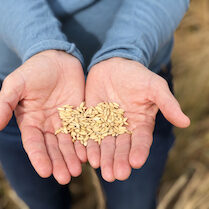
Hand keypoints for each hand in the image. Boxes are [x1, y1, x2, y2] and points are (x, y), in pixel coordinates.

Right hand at [0, 50, 86, 183]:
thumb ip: (5, 103)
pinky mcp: (80, 115)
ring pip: (68, 143)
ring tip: (78, 170)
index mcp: (31, 121)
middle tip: (66, 177)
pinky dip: (85, 143)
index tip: (45, 171)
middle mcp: (48, 125)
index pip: (34, 144)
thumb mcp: (17, 85)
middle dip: (59, 162)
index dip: (39, 157)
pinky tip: (89, 153)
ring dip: (73, 157)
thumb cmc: (35, 70)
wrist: (57, 59)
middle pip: (53, 148)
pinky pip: (83, 131)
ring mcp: (65, 121)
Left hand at [85, 57, 189, 181]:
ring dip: (103, 157)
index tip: (136, 162)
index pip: (141, 141)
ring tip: (101, 169)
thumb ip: (168, 103)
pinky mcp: (91, 119)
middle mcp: (123, 128)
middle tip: (116, 175)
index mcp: (140, 123)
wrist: (113, 65)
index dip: (139, 152)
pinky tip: (86, 155)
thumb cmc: (136, 75)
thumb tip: (186, 122)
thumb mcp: (154, 86)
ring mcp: (106, 125)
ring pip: (105, 144)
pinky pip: (89, 134)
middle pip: (122, 148)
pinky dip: (88, 144)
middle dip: (119, 161)